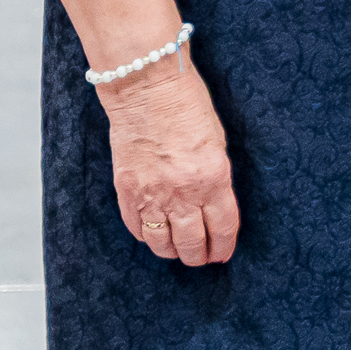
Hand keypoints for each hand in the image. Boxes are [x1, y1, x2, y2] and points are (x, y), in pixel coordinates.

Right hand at [99, 58, 238, 264]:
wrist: (147, 91)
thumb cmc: (188, 108)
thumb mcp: (218, 143)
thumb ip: (217, 178)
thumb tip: (216, 204)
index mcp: (213, 178)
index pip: (222, 227)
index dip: (223, 246)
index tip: (223, 254)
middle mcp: (182, 193)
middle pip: (192, 242)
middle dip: (199, 256)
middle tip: (202, 259)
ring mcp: (151, 195)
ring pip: (162, 243)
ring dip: (173, 252)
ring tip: (179, 252)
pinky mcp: (127, 192)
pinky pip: (137, 228)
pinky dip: (147, 237)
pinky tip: (154, 236)